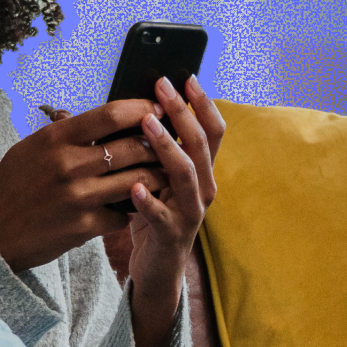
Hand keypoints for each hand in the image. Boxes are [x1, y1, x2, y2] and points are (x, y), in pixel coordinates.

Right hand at [0, 99, 167, 272]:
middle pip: (131, 147)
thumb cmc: (12, 187)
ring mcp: (79, 197)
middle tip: (169, 143)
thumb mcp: (30, 149)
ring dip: (155, 176)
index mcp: (55, 139)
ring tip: (163, 172)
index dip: (141, 109)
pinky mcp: (85, 226)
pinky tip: (134, 205)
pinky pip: (124, 213)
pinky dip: (131, 208)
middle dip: (157, 144)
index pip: (110, 115)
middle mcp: (68, 165)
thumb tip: (101, 117)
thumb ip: (65, 132)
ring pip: (136, 180)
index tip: (156, 110)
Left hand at [124, 75, 224, 346]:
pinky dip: (149, 200)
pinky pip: (162, 216)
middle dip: (182, 112)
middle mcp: (203, 188)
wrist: (157, 269)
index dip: (203, 103)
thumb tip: (138, 108)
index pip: (212, 131)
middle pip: (200, 144)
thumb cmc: (155, 216)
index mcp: (201, 171)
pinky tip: (135, 187)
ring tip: (146, 126)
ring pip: (185, 174)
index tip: (187, 77)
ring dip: (166, 147)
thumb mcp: (160, 178)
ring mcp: (190, 212)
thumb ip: (156, 150)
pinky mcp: (172, 234)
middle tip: (163, 87)